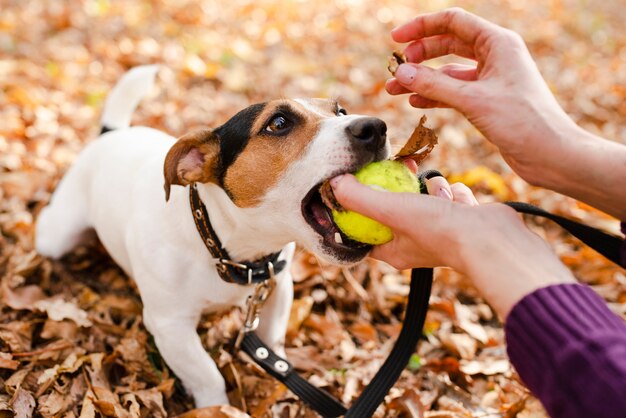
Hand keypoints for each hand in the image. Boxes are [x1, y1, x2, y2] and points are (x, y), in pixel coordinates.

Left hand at [330, 173, 575, 317]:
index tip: (359, 184)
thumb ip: (360, 197)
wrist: (493, 239)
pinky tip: (459, 199)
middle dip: (399, 186)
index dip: (359, 207)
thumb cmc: (439, 230)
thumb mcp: (390, 210)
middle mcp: (415, 243)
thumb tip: (335, 183)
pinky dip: (453, 193)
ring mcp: (440, 232)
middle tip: (398, 166)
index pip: (366, 229)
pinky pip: (450, 197)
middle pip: (396, 208)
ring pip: (425, 198)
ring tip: (436, 191)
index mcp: (394, 250)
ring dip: (431, 188)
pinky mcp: (462, 221)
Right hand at [386, 7, 625, 220]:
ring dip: (422, 79)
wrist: (551, 155)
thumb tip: (400, 73)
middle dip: (419, 55)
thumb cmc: (523, 122)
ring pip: (448, 71)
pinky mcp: (487, 100)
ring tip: (395, 89)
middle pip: (448, 44)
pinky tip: (415, 101)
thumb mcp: (473, 100)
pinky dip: (434, 95)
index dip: (421, 27)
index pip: (453, 22)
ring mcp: (491, 78)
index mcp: (498, 43)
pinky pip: (454, 91)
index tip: (395, 39)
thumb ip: (434, 85)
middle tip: (396, 69)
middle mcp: (495, 56)